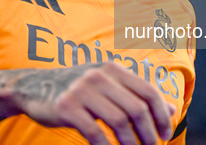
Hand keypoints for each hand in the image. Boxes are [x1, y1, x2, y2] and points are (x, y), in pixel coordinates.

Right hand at [13, 62, 175, 144]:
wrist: (34, 87)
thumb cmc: (78, 89)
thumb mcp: (108, 86)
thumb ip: (137, 95)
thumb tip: (171, 109)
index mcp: (113, 68)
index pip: (148, 91)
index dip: (161, 115)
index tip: (166, 134)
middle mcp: (99, 75)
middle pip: (136, 108)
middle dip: (149, 133)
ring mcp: (82, 90)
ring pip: (119, 121)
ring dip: (131, 143)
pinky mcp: (66, 107)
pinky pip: (94, 132)